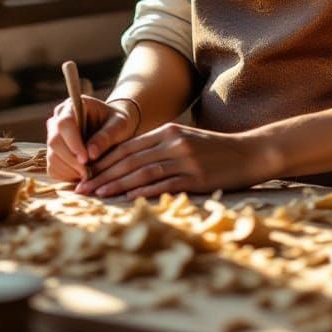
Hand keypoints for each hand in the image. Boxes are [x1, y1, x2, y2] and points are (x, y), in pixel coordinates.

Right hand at [46, 95, 137, 182]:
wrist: (114, 129)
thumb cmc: (118, 123)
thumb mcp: (119, 125)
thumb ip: (106, 136)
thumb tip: (91, 153)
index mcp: (73, 106)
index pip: (64, 124)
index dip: (73, 143)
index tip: (86, 159)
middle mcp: (58, 119)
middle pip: (54, 142)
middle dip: (71, 160)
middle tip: (88, 173)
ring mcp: (53, 136)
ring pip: (52, 157)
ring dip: (69, 170)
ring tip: (89, 174)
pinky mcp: (53, 152)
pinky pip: (53, 168)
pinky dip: (67, 176)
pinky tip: (83, 175)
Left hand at [74, 122, 278, 199]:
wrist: (251, 152)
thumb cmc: (217, 151)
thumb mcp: (188, 141)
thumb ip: (162, 148)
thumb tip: (131, 166)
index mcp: (169, 131)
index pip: (128, 146)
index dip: (104, 161)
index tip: (84, 174)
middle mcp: (174, 142)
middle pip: (130, 159)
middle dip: (102, 175)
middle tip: (80, 190)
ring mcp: (185, 159)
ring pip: (142, 171)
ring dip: (116, 185)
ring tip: (96, 196)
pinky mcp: (196, 176)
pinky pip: (164, 184)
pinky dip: (143, 192)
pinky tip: (127, 199)